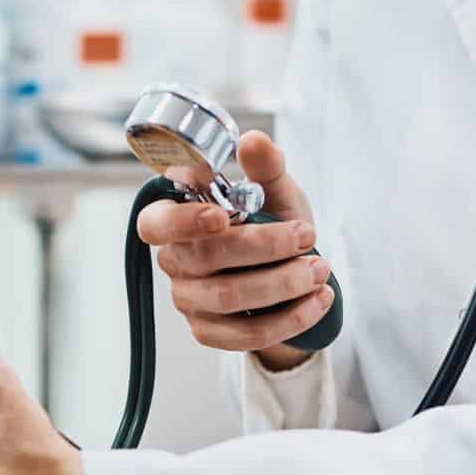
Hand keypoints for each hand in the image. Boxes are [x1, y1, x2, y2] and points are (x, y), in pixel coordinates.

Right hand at [136, 129, 333, 370]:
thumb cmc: (273, 224)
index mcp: (176, 219)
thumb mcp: (276, 192)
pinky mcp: (209, 332)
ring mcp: (188, 300)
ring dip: (282, 284)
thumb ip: (265, 167)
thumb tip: (252, 141)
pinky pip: (247, 333)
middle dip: (264, 247)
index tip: (222, 215)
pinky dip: (290, 317)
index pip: (155, 223)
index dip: (183, 221)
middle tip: (308, 236)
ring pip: (229, 297)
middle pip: (206, 258)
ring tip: (320, 270)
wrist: (291, 275)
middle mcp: (174, 260)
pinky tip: (318, 301)